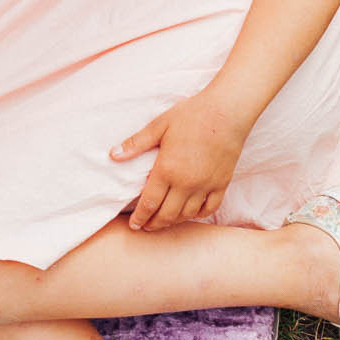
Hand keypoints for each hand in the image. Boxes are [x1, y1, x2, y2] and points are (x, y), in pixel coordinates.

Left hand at [111, 95, 249, 232]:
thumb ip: (136, 144)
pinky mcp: (222, 184)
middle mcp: (186, 183)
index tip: (134, 224)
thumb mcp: (159, 126)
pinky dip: (198, 214)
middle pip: (167, 214)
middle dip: (153, 223)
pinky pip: (209, 208)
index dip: (140, 217)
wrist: (227, 113)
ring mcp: (205, 186)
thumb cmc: (191, 115)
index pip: (149, 203)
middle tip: (145, 226)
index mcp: (167, 170)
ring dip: (173, 221)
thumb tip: (113, 155)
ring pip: (187, 214)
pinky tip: (190, 213)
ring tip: (164, 221)